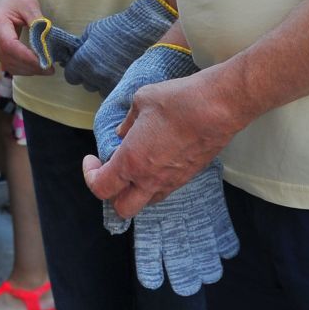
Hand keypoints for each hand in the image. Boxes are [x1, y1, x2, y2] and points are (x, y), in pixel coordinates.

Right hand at [0, 0, 50, 74]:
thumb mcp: (30, 5)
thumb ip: (38, 24)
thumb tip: (48, 44)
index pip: (10, 46)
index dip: (27, 58)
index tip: (46, 63)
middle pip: (8, 58)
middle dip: (30, 67)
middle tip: (50, 70)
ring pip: (7, 64)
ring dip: (27, 70)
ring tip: (45, 69)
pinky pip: (7, 62)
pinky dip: (21, 67)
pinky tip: (34, 66)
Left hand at [29, 0, 175, 91]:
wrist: (145, 31)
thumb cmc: (118, 27)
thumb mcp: (93, 31)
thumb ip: (81, 45)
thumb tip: (75, 52)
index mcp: (83, 62)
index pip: (71, 77)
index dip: (75, 71)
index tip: (81, 66)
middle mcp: (95, 76)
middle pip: (86, 85)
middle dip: (90, 76)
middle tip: (101, 63)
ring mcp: (111, 83)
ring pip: (101, 90)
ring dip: (104, 82)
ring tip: (114, 67)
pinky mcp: (126, 87)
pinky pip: (115, 92)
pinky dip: (116, 85)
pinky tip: (122, 72)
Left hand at [86, 46, 236, 292]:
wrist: (219, 107)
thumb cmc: (178, 101)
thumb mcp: (141, 102)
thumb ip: (127, 123)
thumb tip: (123, 134)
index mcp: (131, 162)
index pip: (101, 187)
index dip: (90, 176)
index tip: (91, 160)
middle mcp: (150, 179)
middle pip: (123, 208)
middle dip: (112, 195)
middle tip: (110, 171)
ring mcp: (172, 181)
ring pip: (146, 201)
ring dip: (134, 191)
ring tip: (134, 166)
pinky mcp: (189, 176)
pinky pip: (165, 189)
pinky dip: (155, 183)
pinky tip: (157, 160)